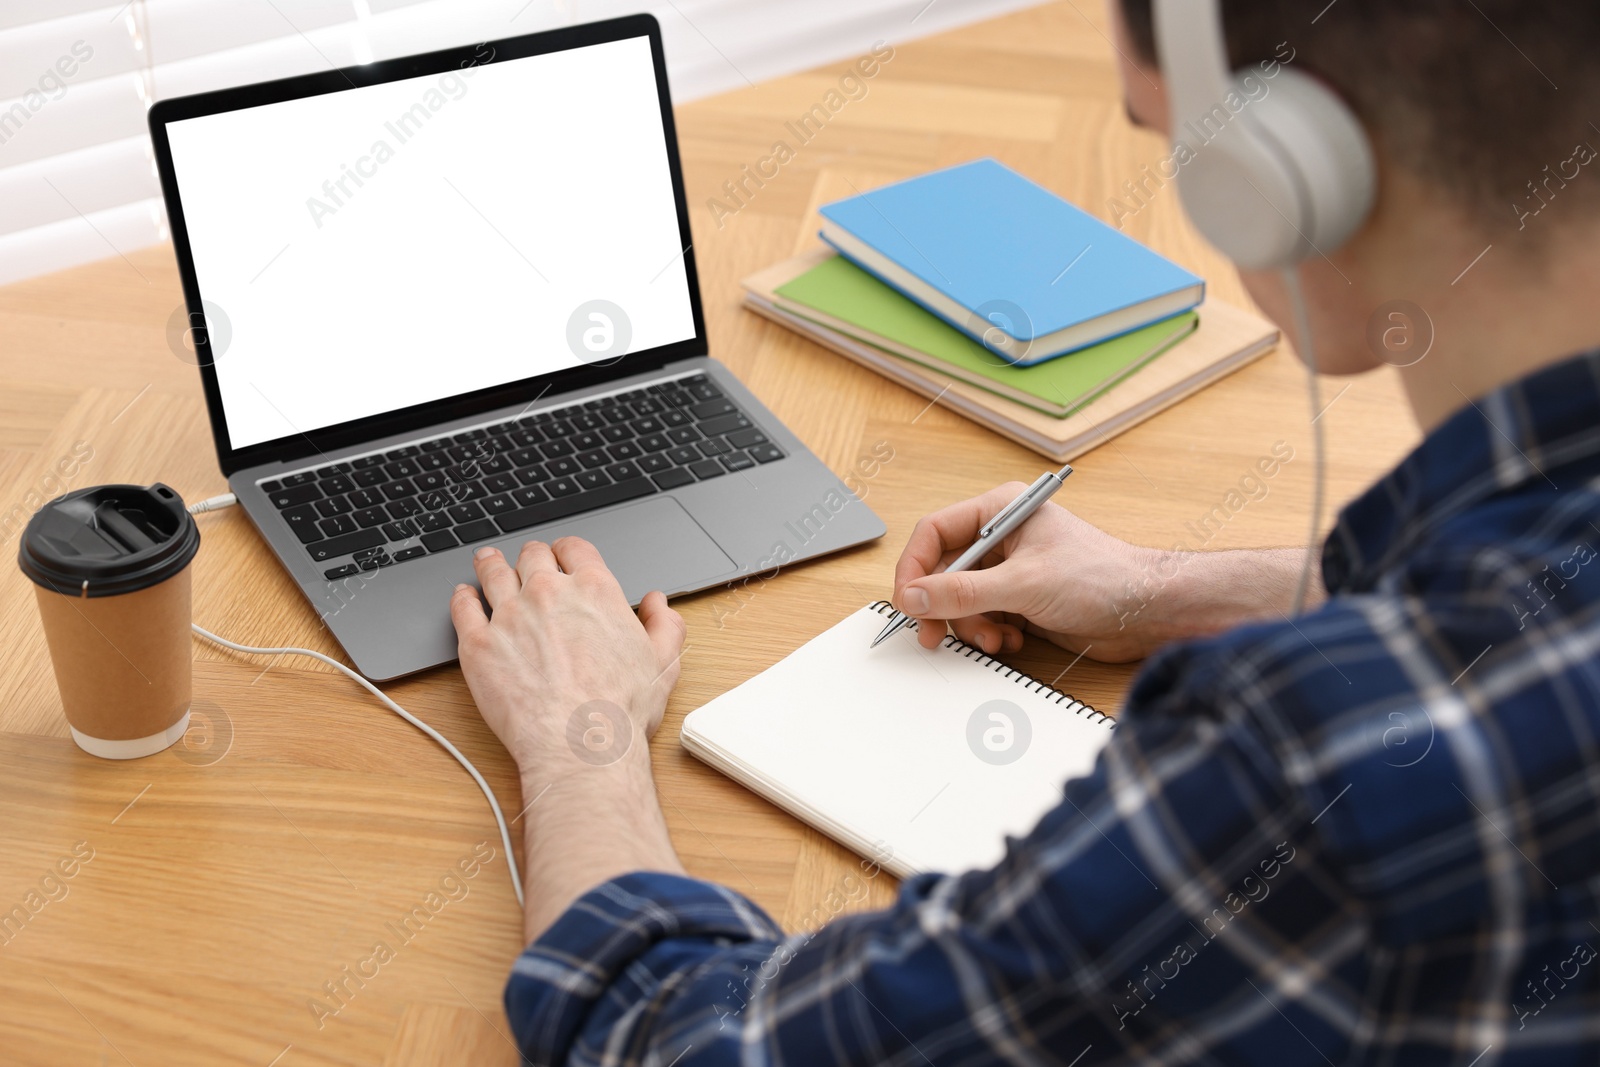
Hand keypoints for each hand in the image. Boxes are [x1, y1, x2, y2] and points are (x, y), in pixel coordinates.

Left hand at [449, 538, 685, 772]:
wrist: (581, 744)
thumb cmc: (621, 709)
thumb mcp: (662, 662)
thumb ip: (664, 625)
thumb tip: (658, 604)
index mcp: (594, 590)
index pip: (574, 550)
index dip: (566, 550)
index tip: (561, 555)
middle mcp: (548, 593)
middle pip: (532, 556)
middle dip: (530, 556)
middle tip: (524, 561)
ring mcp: (509, 616)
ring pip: (493, 573)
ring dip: (490, 563)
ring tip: (486, 561)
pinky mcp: (478, 644)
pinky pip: (463, 608)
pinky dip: (462, 597)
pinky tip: (464, 595)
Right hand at [892, 484, 1316, 662]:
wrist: (1148, 611)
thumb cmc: (1103, 577)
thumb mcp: (1022, 584)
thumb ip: (962, 592)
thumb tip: (914, 596)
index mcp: (1001, 511)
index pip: (935, 532)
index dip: (916, 568)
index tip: (908, 601)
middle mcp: (1003, 537)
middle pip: (944, 569)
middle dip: (941, 605)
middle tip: (933, 634)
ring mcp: (1012, 570)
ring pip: (961, 599)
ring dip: (970, 624)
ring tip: (994, 638)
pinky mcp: (1022, 599)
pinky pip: (983, 617)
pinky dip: (990, 633)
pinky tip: (1012, 641)